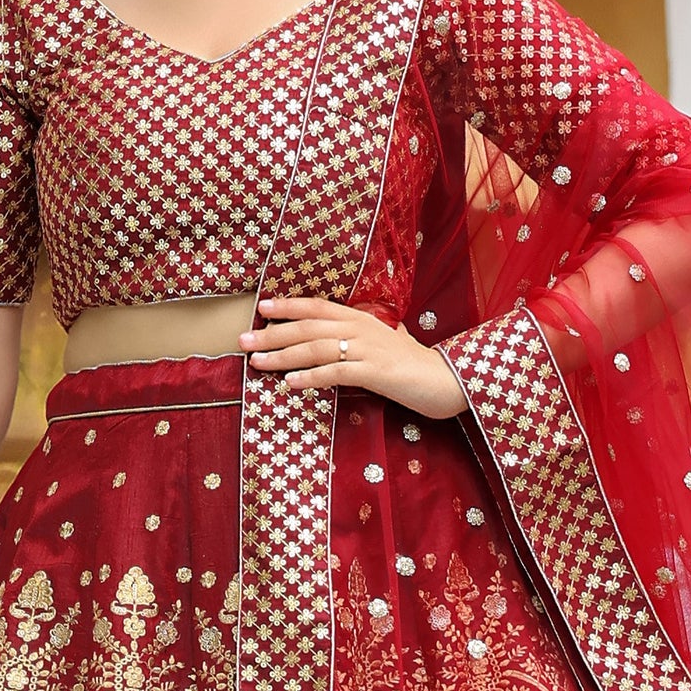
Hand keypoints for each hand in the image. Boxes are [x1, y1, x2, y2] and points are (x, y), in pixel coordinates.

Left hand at [241, 299, 467, 420]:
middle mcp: (362, 328)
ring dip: (283, 356)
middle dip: (273, 334)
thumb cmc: (415, 364)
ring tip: (257, 363)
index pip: (318, 307)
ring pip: (316, 348)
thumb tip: (351, 337)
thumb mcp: (388, 342)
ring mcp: (368, 349)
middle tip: (243, 341)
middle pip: (308, 328)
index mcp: (362, 318)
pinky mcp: (375, 372)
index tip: (262, 309)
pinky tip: (289, 383)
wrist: (446, 380)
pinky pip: (336, 372)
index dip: (289, 306)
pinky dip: (311, 377)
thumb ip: (368, 336)